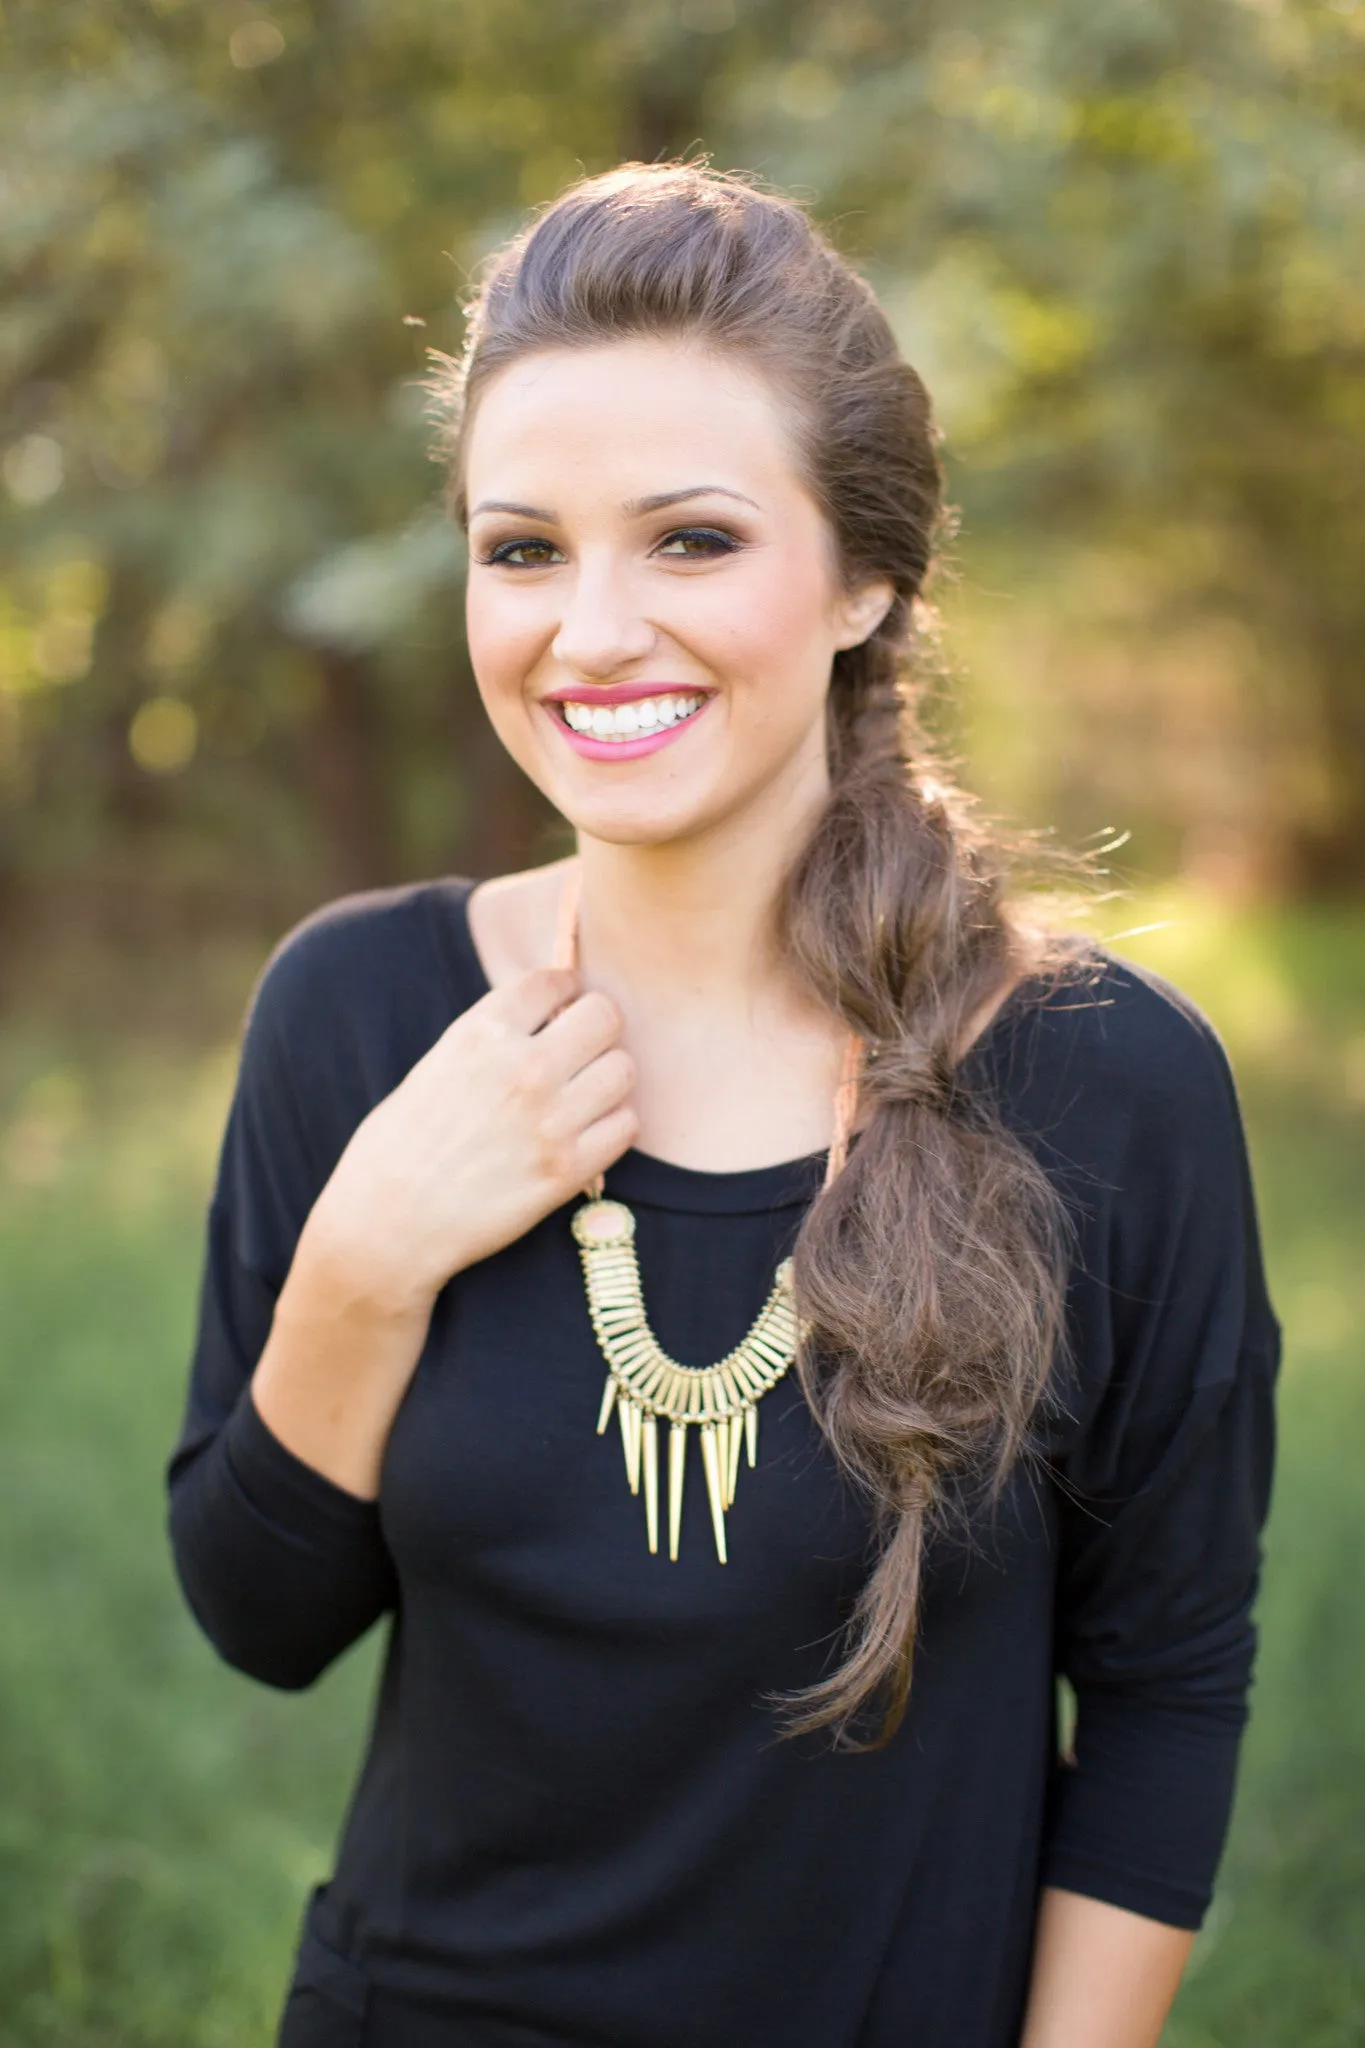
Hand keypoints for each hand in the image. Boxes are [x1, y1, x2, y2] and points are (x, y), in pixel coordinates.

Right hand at [298, 965, 636, 1319]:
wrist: (389, 1224)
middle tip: (583, 1050)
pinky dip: (613, 1127)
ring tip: (586, 1096)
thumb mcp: (435, 1068)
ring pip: (623, 1070)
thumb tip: (545, 1018)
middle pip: (605, 1017)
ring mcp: (550, 1119)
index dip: (564, 989)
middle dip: (597, 1028)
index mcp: (480, 1034)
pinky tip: (588, 1135)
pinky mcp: (568, 1169)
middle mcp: (522, 1068)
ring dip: (609, 1079)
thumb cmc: (399, 1147)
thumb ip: (491, 1041)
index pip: (553, 980)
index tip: (563, 1004)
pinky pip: (626, 1126)